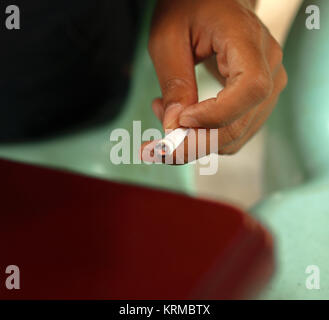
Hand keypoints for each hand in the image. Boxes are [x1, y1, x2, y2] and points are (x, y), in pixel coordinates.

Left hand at [141, 0, 286, 163]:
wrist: (213, 2)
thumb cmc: (190, 8)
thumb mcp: (169, 37)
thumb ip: (174, 82)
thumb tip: (175, 127)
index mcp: (248, 39)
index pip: (249, 89)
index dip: (215, 114)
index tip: (181, 120)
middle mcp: (268, 65)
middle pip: (240, 123)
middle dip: (195, 143)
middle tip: (156, 146)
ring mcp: (267, 86)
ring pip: (235, 135)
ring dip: (196, 141)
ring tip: (165, 116)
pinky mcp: (255, 101)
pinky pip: (233, 132)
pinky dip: (204, 136)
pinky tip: (182, 119)